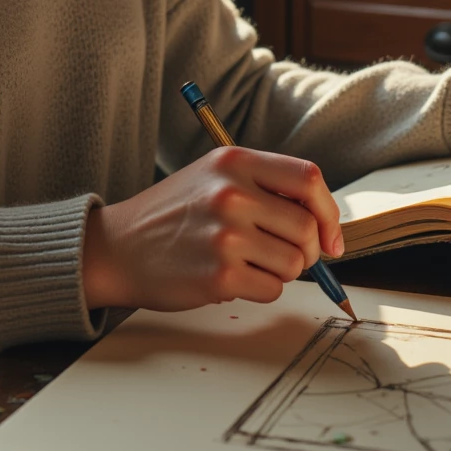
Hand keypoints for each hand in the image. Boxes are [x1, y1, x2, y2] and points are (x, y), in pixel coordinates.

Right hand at [82, 146, 343, 312]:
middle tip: (286, 256)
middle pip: (307, 228)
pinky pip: (272, 289)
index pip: (308, 179)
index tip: (331, 238)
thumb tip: (325, 226)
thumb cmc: (174, 214)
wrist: (120, 247)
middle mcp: (231, 193)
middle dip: (307, 251)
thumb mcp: (214, 177)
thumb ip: (265, 187)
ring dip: (282, 271)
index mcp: (234, 161)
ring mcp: (225, 234)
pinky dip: (261, 289)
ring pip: (295, 263)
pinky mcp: (219, 274)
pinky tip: (232, 277)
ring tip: (249, 262)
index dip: (329, 212)